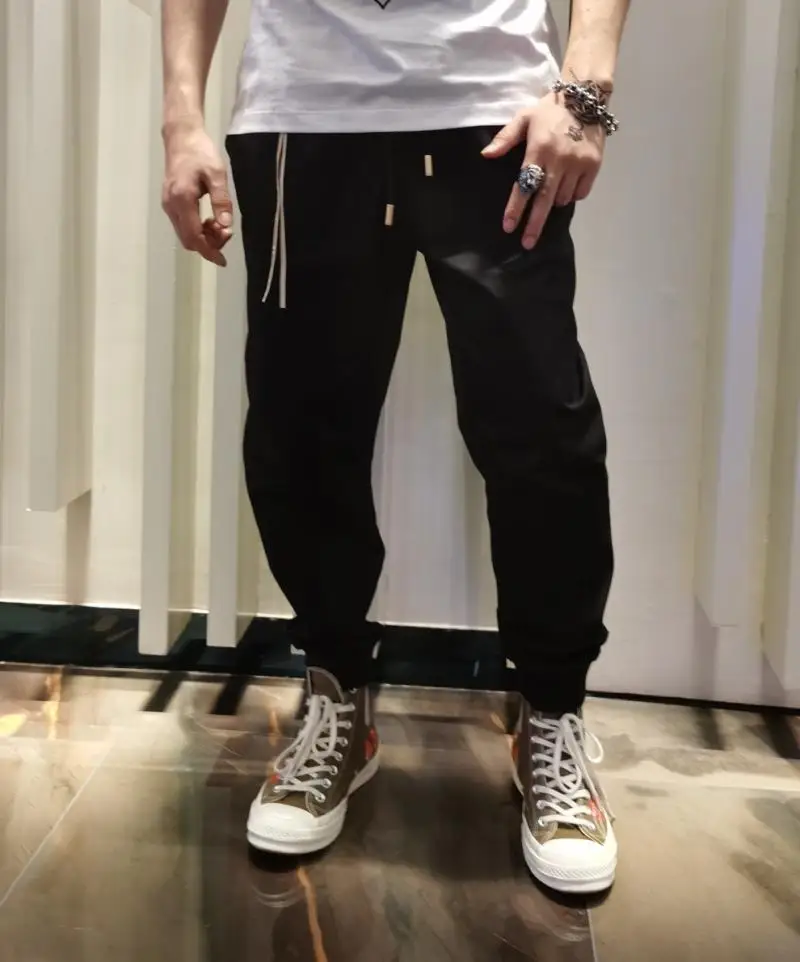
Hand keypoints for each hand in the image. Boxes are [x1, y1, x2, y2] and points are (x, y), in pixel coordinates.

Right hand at [162, 124, 233, 265]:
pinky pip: (183, 225)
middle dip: (209, 244)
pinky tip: (210, 220)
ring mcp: (168, 205)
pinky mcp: (170, 203)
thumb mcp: (217, 174)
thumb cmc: (201, 152)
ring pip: (185, 235)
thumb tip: (226, 226)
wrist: (181, 136)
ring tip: (221, 224)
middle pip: (188, 240)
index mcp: (182, 200)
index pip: (194, 236)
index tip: (223, 260)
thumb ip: (222, 201)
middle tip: (227, 232)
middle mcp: (171, 206)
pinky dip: (198, 229)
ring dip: (204, 237)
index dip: (209, 251)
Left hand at [482, 91, 605, 248]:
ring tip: (552, 188)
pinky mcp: (594, 166)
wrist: (585, 97)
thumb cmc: (550, 110)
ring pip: (563, 198)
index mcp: (539, 149)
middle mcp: (559, 160)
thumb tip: (486, 155)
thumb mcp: (524, 117)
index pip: (525, 185)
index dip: (516, 208)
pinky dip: (573, 194)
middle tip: (527, 243)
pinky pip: (580, 193)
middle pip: (545, 200)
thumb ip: (505, 138)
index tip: (508, 227)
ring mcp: (578, 164)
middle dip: (535, 224)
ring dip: (554, 201)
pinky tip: (569, 183)